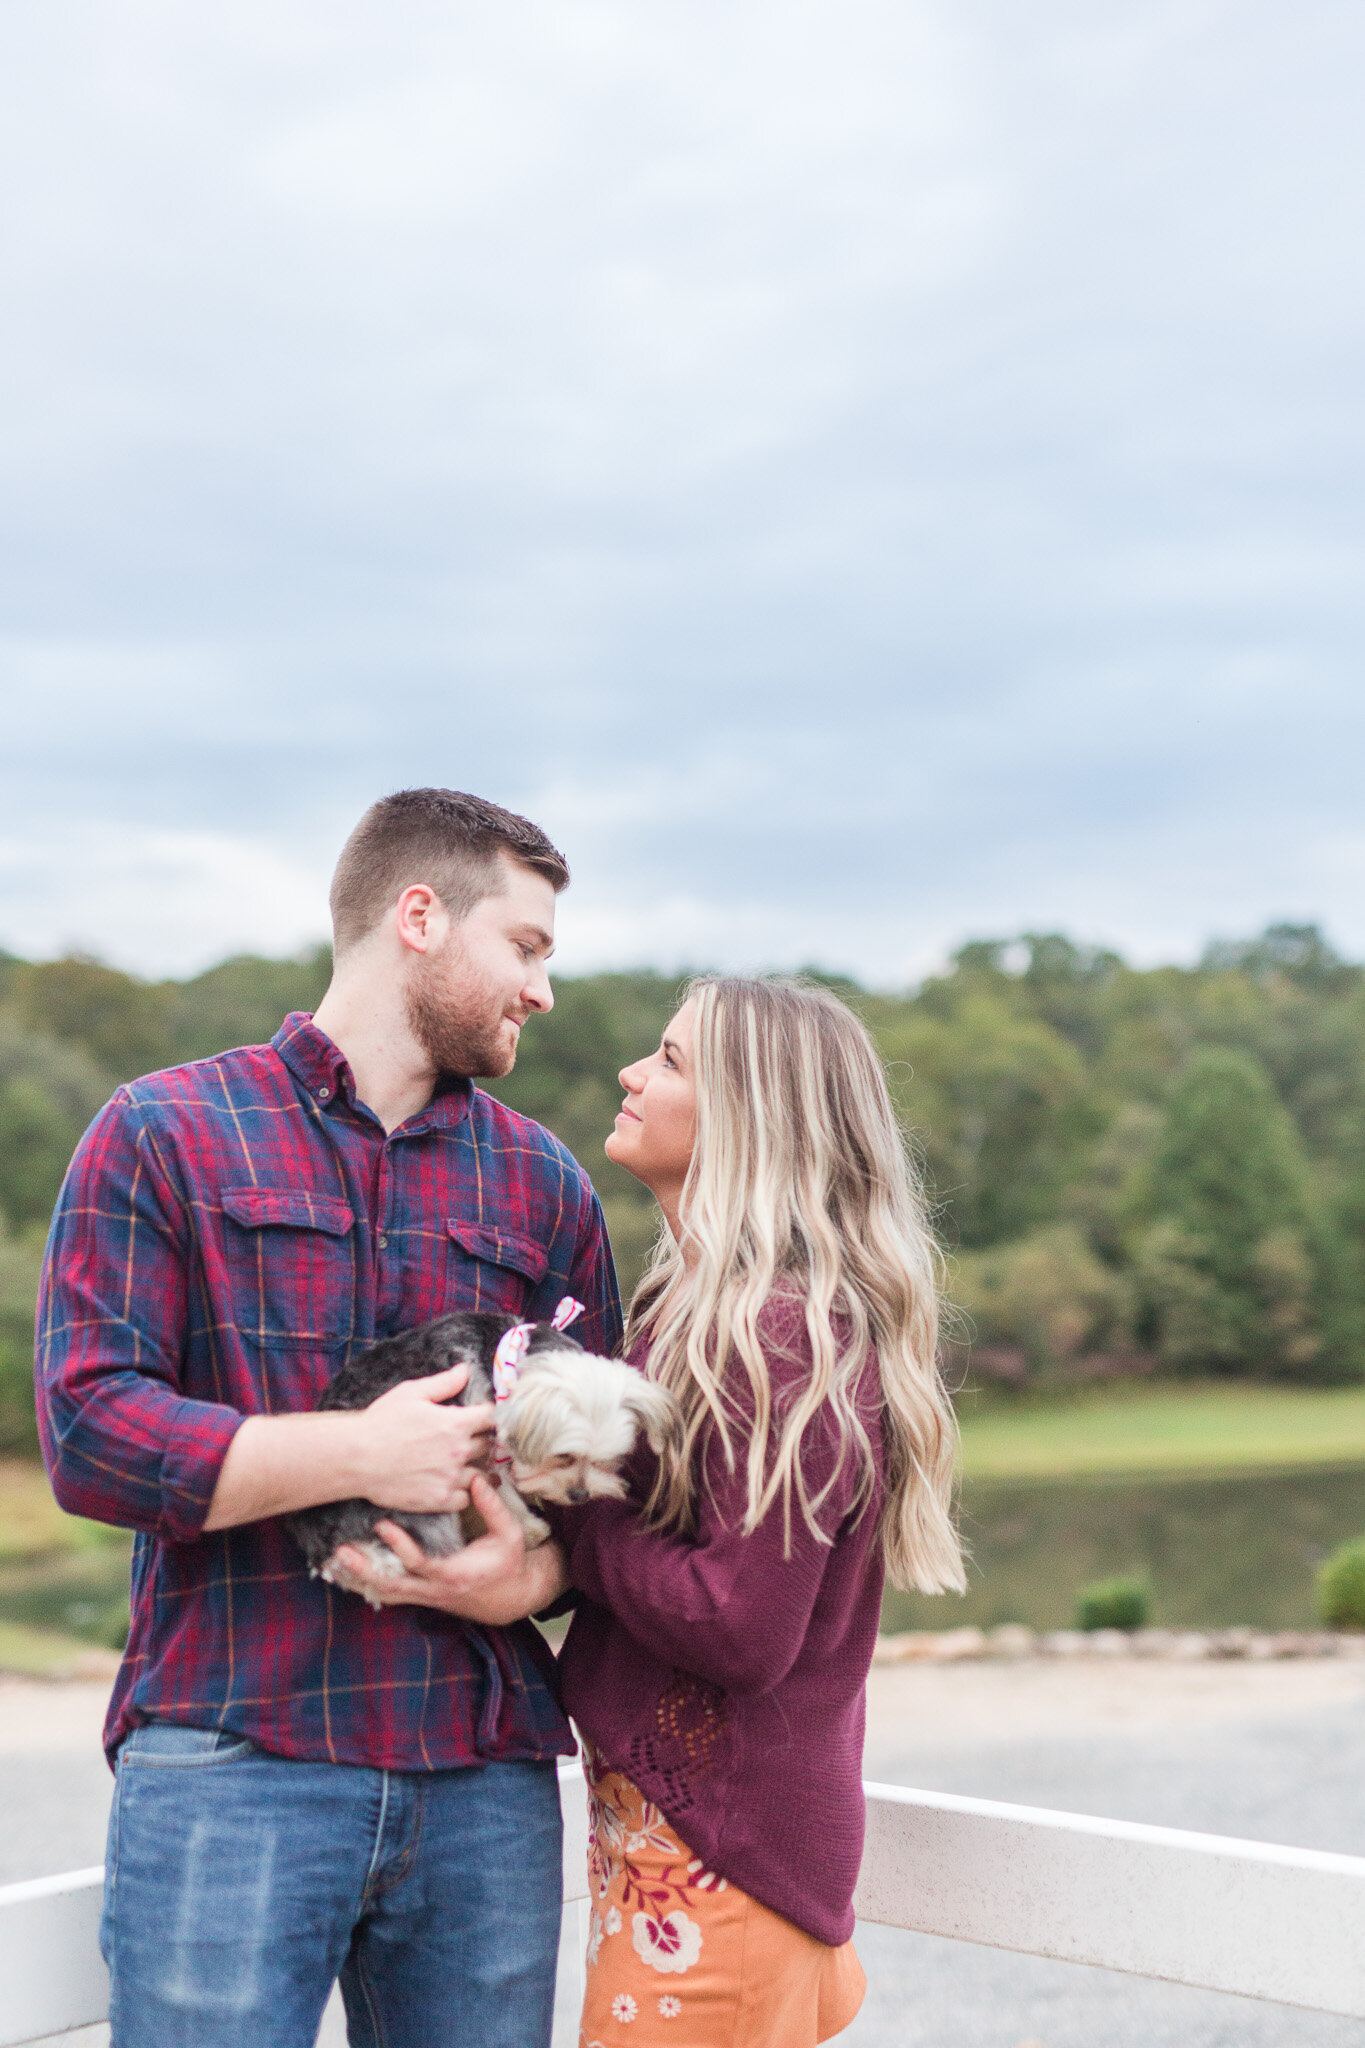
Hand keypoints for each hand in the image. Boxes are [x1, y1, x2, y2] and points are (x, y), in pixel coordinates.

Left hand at [333, 1473, 570, 1623]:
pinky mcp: (423, 1596)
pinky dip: (370, 1585)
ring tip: (335, 1563)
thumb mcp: (509, 1534)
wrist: (513, 1598)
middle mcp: (435, 1590)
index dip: (399, 1546)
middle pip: (392, 1585)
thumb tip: (476, 1479)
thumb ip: (492, 1508)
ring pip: (387, 1593)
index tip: (381, 1525)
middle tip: (340, 1552)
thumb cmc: (510, 1563)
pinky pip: (391, 1594)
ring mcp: (427, 1596)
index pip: (419, 1563)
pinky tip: (350, 1575)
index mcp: (454, 1573)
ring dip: (360, 1579)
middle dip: (364, 1570)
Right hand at [354, 1364, 496, 1514]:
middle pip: (489, 1446)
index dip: (489, 1415)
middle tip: (468, 1440)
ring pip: (481, 1474)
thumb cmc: (381, 1422)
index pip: (493, 1417)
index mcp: (456, 1423)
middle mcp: (459, 1451)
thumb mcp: (411, 1393)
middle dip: (481, 1440)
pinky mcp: (439, 1500)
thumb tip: (465, 1370)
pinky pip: (465, 1499)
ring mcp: (450, 1478)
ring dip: (475, 1468)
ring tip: (461, 1464)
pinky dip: (461, 1492)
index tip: (481, 1418)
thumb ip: (444, 1383)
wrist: (356, 1458)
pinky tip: (450, 1483)